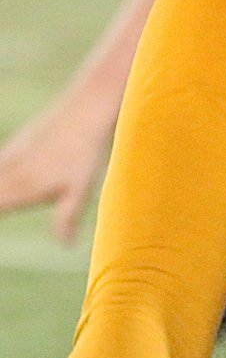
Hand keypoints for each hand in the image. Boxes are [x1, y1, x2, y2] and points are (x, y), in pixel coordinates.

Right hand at [0, 100, 109, 240]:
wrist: (85, 112)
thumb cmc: (86, 153)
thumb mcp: (81, 188)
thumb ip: (68, 217)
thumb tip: (68, 245)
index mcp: (24, 188)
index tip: (1, 210)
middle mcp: (12, 173)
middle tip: (3, 203)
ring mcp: (12, 157)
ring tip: (2, 196)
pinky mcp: (17, 145)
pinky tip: (4, 175)